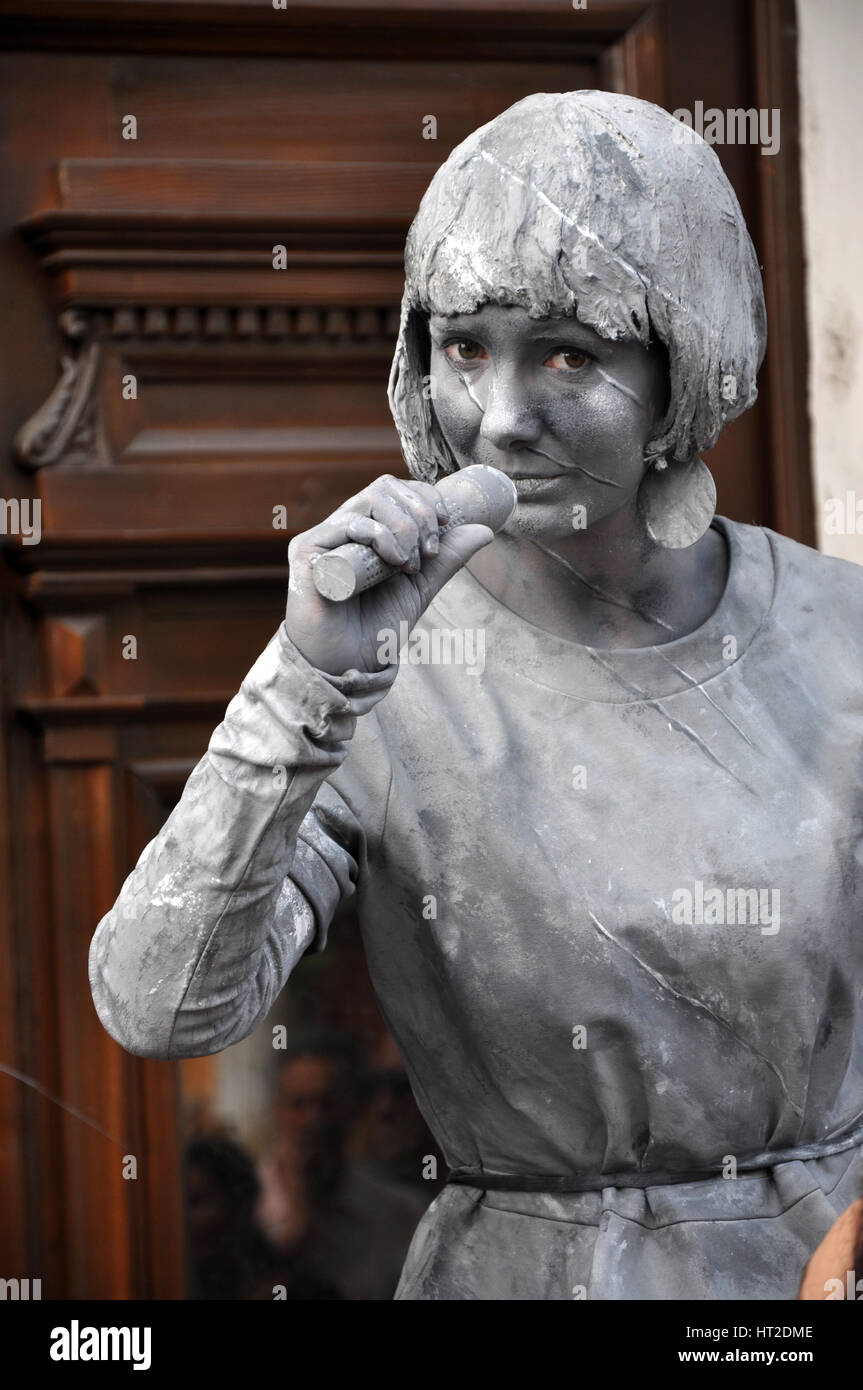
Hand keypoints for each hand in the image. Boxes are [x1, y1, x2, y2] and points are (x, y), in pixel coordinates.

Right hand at [284, 473, 493, 674]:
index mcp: (366, 531)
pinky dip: (381, 537)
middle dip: (420, 512)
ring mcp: (325, 537)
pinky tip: (394, 562)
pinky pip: (349, 524)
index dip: (424, 497)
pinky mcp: (307, 551)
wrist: (347, 663)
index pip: (395, 491)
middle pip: (385, 488)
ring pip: (370, 499)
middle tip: (430, 551)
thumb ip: (447, 559)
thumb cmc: (376, 629)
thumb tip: (485, 530)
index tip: (446, 523)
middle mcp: (343, 528)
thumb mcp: (421, 588)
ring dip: (404, 526)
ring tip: (410, 564)